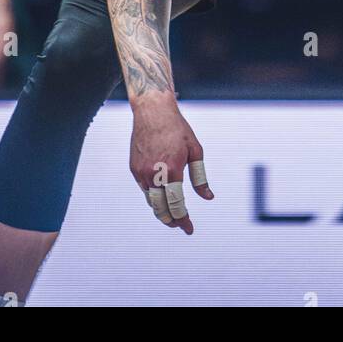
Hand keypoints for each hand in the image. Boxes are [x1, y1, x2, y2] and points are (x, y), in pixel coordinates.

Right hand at [129, 92, 212, 234]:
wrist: (152, 111)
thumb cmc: (178, 129)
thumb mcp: (195, 151)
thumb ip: (200, 177)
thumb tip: (208, 197)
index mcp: (171, 170)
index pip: (176, 205)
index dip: (183, 220)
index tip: (189, 229)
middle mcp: (154, 174)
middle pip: (161, 210)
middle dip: (171, 221)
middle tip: (181, 225)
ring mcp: (141, 172)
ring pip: (151, 201)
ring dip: (162, 210)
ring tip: (173, 213)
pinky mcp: (134, 168)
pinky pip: (144, 189)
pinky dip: (153, 196)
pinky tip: (162, 195)